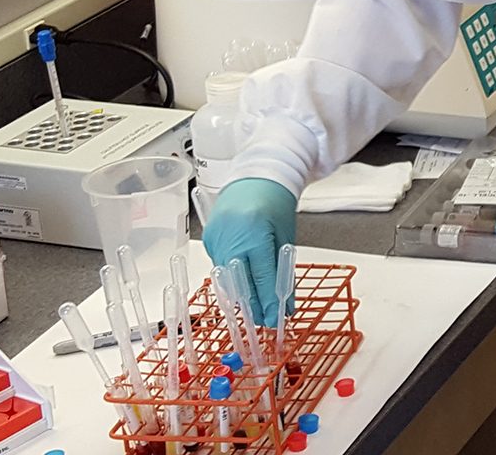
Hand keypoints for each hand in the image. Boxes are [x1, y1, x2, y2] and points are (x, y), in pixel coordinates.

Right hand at [201, 178, 296, 324]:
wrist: (256, 175)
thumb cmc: (275, 200)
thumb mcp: (285, 236)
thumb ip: (283, 271)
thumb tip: (285, 303)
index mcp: (253, 232)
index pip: (261, 278)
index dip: (269, 302)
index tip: (275, 318)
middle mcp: (230, 235)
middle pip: (240, 283)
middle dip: (254, 305)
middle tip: (265, 320)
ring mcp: (216, 237)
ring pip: (228, 278)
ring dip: (243, 295)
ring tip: (257, 307)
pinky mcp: (209, 239)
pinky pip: (220, 267)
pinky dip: (233, 279)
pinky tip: (244, 287)